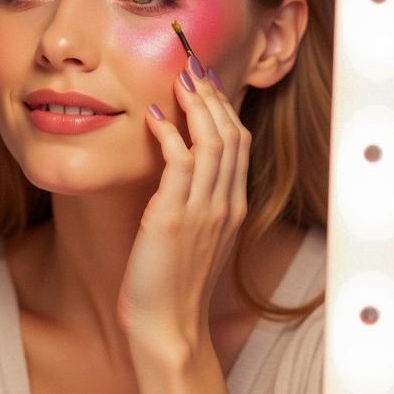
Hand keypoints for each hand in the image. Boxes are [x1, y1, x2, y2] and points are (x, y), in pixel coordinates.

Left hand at [118, 59, 250, 366]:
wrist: (169, 328)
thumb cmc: (173, 286)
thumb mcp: (192, 238)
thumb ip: (192, 204)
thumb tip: (177, 170)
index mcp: (232, 208)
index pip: (238, 144)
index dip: (223, 108)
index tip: (205, 82)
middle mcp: (225, 204)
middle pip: (231, 134)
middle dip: (213, 96)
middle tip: (192, 65)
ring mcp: (204, 211)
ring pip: (212, 142)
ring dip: (196, 105)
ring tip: (180, 78)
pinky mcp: (175, 218)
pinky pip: (180, 163)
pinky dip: (170, 134)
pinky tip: (155, 116)